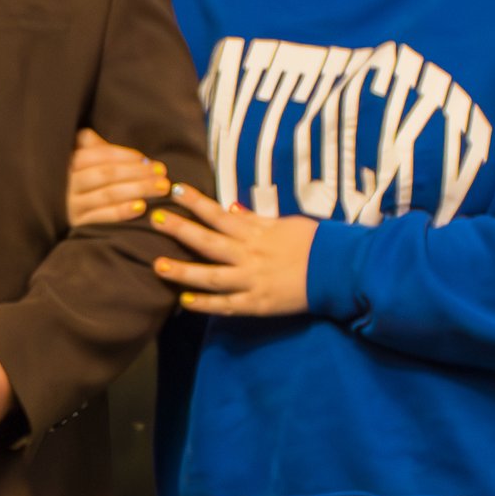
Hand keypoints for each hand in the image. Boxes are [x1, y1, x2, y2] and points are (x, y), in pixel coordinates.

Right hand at [67, 127, 170, 229]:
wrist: (56, 216)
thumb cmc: (79, 183)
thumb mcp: (81, 160)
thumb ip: (95, 148)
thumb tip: (123, 149)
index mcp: (68, 163)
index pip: (98, 155)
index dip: (124, 156)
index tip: (147, 160)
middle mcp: (67, 183)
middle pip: (106, 174)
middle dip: (137, 172)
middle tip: (162, 173)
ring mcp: (71, 205)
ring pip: (108, 194)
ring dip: (138, 189)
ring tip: (160, 188)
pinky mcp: (76, 226)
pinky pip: (102, 217)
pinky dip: (122, 211)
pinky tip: (141, 207)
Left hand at [151, 184, 316, 316]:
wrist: (339, 271)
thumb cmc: (314, 244)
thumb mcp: (285, 224)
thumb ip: (255, 219)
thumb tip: (231, 207)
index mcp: (257, 232)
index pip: (219, 214)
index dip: (196, 202)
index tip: (174, 190)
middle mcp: (250, 254)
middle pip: (208, 241)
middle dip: (180, 230)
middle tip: (154, 220)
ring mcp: (252, 280)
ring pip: (211, 276)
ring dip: (183, 271)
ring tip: (157, 265)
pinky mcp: (258, 303)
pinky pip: (227, 305)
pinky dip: (205, 304)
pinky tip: (184, 300)